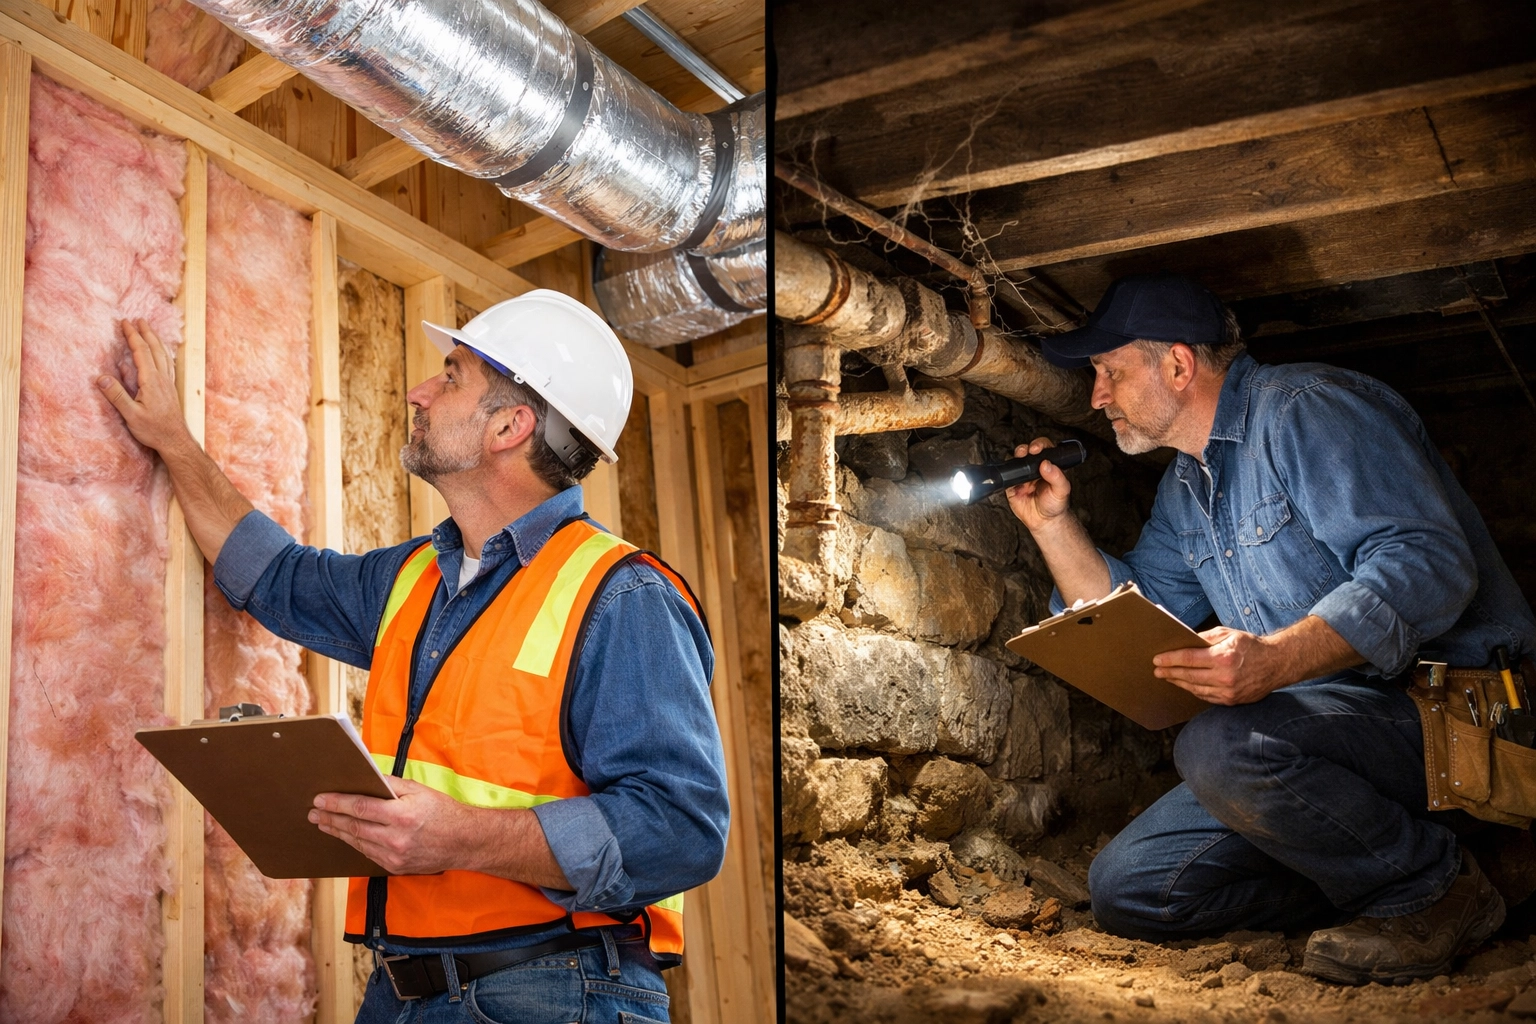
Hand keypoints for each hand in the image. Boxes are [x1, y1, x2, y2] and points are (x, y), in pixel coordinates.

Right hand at [97, 320, 192, 455]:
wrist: (176, 441)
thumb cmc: (154, 430)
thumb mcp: (131, 415)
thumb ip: (117, 396)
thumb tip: (101, 378)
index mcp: (152, 381)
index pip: (142, 352)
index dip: (133, 336)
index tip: (125, 323)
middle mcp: (162, 379)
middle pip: (155, 350)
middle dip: (145, 333)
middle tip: (138, 320)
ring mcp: (168, 384)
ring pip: (163, 356)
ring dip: (155, 341)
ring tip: (149, 330)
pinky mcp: (171, 390)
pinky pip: (168, 365)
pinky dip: (163, 354)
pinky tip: (162, 354)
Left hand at [310, 777, 473, 875]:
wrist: (465, 842)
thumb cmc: (444, 812)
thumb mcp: (419, 790)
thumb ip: (390, 785)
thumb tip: (366, 779)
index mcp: (402, 815)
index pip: (360, 807)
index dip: (337, 803)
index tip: (320, 799)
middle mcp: (396, 838)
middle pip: (354, 827)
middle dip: (330, 818)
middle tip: (313, 812)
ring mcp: (395, 856)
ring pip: (357, 843)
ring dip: (338, 832)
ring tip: (323, 823)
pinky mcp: (395, 867)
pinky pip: (368, 854)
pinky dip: (354, 843)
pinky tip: (345, 836)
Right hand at [1005, 436, 1072, 531]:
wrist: (1044, 521)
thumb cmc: (1055, 504)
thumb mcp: (1062, 490)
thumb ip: (1057, 477)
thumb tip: (1047, 464)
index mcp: (1049, 465)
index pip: (1044, 449)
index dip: (1039, 445)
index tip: (1037, 449)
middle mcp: (1034, 468)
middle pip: (1027, 451)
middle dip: (1024, 449)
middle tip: (1027, 452)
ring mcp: (1022, 476)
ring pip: (1015, 461)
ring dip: (1015, 458)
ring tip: (1019, 460)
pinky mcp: (1012, 485)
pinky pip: (1005, 477)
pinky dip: (1005, 474)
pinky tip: (1011, 476)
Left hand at [1153, 626, 1287, 705]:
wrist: (1277, 664)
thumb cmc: (1252, 646)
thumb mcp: (1229, 634)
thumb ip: (1206, 637)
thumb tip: (1185, 642)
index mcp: (1223, 657)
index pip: (1188, 659)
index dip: (1170, 659)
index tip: (1157, 659)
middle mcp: (1225, 676)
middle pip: (1189, 676)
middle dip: (1170, 672)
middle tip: (1157, 670)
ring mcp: (1228, 692)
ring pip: (1196, 689)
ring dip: (1179, 683)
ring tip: (1168, 677)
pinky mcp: (1232, 701)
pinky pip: (1206, 697)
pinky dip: (1194, 690)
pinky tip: (1186, 685)